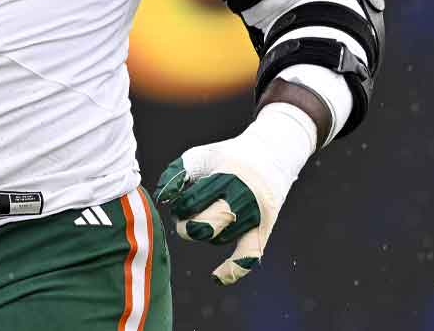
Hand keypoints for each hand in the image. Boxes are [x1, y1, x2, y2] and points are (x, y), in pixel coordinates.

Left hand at [152, 103, 314, 285]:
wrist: (272, 156)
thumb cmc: (227, 157)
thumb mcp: (201, 155)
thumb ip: (177, 173)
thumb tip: (161, 198)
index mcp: (226, 177)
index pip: (191, 203)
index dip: (179, 207)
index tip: (180, 202)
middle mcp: (243, 199)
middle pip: (205, 227)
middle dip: (186, 227)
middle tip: (184, 219)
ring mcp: (255, 216)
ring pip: (219, 239)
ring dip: (205, 235)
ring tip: (205, 219)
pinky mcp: (263, 230)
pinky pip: (249, 256)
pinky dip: (233, 270)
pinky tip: (216, 278)